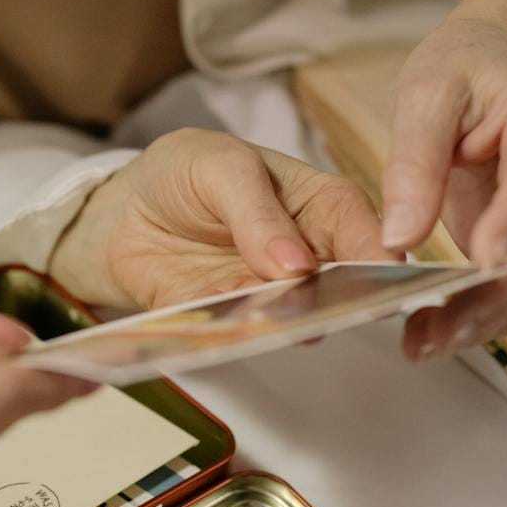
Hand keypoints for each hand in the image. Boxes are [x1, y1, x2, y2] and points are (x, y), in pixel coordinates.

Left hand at [49, 128, 391, 309]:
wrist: (125, 208)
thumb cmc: (188, 170)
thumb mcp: (222, 167)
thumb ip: (258, 212)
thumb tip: (297, 266)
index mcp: (322, 207)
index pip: (366, 235)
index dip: (378, 261)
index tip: (381, 282)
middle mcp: (308, 258)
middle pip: (342, 289)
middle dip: (341, 303)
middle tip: (329, 308)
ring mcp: (269, 295)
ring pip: (292, 320)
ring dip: (287, 326)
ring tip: (277, 323)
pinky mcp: (226, 322)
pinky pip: (236, 337)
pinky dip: (234, 338)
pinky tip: (229, 334)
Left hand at [382, 17, 506, 357]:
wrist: (496, 64)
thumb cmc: (465, 69)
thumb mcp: (426, 93)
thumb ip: (415, 161)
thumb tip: (400, 237)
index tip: (484, 259)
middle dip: (488, 297)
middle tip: (435, 328)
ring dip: (477, 320)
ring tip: (423, 344)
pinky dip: (473, 316)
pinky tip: (431, 337)